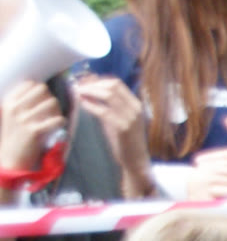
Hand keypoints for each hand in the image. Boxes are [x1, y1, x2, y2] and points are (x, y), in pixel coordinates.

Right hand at [0, 80, 62, 173]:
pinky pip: (56, 119)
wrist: (11, 158)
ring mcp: (24, 119)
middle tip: (52, 109)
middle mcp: (15, 108)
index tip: (43, 101)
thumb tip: (42, 88)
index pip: (30, 84)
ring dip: (58, 109)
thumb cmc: (16, 136)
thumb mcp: (12, 116)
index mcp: (9, 102)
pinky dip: (61, 121)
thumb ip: (22, 103)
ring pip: (51, 102)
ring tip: (55, 118)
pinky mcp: (34, 131)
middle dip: (50, 97)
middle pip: (42, 89)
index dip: (41, 91)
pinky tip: (59, 125)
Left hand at [69, 76, 148, 190]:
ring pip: (108, 95)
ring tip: (77, 93)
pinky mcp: (123, 127)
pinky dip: (91, 105)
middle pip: (112, 86)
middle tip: (77, 87)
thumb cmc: (125, 140)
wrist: (135, 160)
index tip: (83, 82)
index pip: (116, 83)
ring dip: (90, 91)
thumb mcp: (118, 118)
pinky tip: (82, 104)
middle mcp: (135, 108)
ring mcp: (130, 117)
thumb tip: (91, 88)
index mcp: (135, 104)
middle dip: (92, 84)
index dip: (98, 80)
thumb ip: (107, 105)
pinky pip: (104, 111)